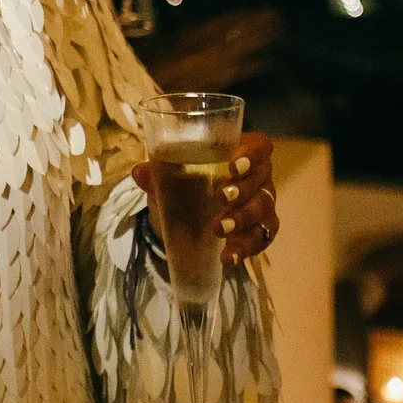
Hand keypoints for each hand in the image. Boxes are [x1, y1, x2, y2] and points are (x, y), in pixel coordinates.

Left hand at [131, 132, 277, 265]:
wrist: (191, 212)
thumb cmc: (190, 180)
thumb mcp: (171, 176)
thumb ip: (156, 173)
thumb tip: (139, 173)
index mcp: (241, 152)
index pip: (259, 146)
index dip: (252, 154)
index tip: (233, 166)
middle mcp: (258, 176)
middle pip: (261, 179)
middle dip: (243, 189)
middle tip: (220, 197)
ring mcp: (262, 203)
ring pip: (263, 209)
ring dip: (242, 219)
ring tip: (219, 229)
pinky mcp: (260, 229)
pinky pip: (261, 238)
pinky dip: (245, 248)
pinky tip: (229, 256)